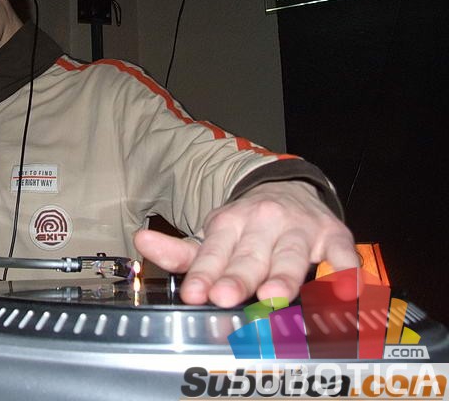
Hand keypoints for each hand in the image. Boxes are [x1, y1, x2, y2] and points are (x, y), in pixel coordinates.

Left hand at [133, 181, 357, 306]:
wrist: (289, 188)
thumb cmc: (248, 225)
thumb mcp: (214, 234)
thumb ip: (181, 250)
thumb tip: (141, 243)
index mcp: (230, 222)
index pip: (214, 251)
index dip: (204, 273)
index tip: (194, 293)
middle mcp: (264, 222)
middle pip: (250, 255)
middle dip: (238, 276)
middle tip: (224, 296)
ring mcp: (300, 229)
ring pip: (291, 255)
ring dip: (283, 275)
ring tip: (272, 296)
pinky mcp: (333, 235)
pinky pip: (342, 253)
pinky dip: (345, 269)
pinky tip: (344, 286)